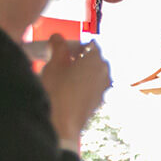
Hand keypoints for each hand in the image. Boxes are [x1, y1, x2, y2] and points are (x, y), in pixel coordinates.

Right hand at [40, 35, 111, 151]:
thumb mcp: (54, 64)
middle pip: (95, 58)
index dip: (77, 45)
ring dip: (83, 71)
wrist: (62, 123)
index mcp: (97, 59)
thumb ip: (58, 47)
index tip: (64, 49)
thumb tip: (58, 38)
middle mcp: (105, 73)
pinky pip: (93, 86)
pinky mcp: (100, 101)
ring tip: (65, 76)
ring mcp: (105, 88)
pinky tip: (70, 89)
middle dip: (81, 58)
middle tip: (64, 61)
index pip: (91, 43)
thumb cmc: (58, 92)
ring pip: (95, 73)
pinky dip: (84, 84)